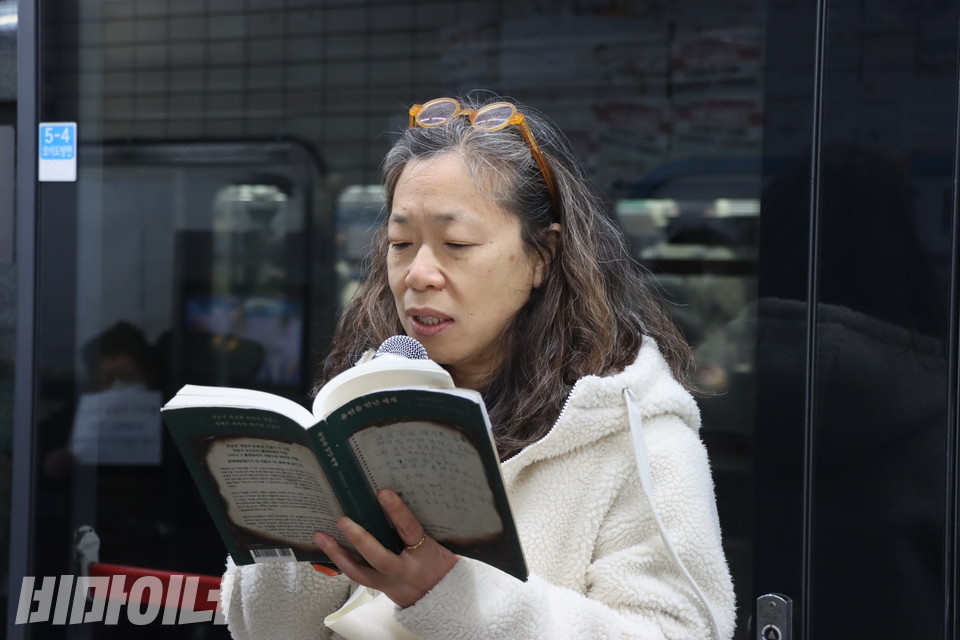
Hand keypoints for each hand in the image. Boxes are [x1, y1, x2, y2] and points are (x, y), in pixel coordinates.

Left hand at [313, 489, 459, 607]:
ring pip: (360, 572)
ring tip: (321, 536)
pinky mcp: (379, 588)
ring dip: (338, 553)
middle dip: (360, 539)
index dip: (397, 512)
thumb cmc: (442, 565)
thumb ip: (425, 525)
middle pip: (379, 557)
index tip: (383, 493)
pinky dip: (342, 562)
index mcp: (425, 554)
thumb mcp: (440, 543)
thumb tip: (408, 493)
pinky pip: (357, 576)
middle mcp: (404, 570)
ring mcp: (389, 582)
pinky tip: (328, 549)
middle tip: (343, 520)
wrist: (442, 601)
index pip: (410, 530)